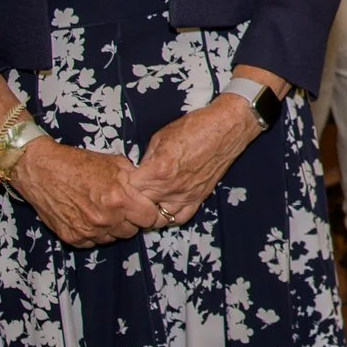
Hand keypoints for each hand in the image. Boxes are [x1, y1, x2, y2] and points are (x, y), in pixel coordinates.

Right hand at [7, 142, 162, 247]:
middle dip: (131, 221)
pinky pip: (93, 242)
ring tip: (103, 211)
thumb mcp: (114, 163)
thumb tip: (149, 189)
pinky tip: (87, 217)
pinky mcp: (72, 237)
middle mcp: (105, 218)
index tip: (143, 207)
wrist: (41, 170)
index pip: (149, 218)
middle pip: (132, 231)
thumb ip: (134, 179)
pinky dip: (93, 233)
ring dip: (112, 228)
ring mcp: (88, 230)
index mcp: (119, 198)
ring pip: (112, 238)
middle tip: (122, 208)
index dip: (148, 212)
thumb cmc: (78, 163)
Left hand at [134, 97, 261, 229]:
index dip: (122, 185)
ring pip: (158, 219)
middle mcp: (171, 187)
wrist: (225, 128)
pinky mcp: (199, 198)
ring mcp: (186, 195)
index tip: (121, 181)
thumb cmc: (195, 127)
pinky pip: (180, 218)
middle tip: (131, 193)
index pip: (128, 189)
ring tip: (147, 203)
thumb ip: (146, 158)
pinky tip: (165, 206)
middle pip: (140, 206)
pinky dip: (170, 216)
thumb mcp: (160, 137)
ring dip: (150, 212)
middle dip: (133, 200)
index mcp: (157, 170)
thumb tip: (138, 170)